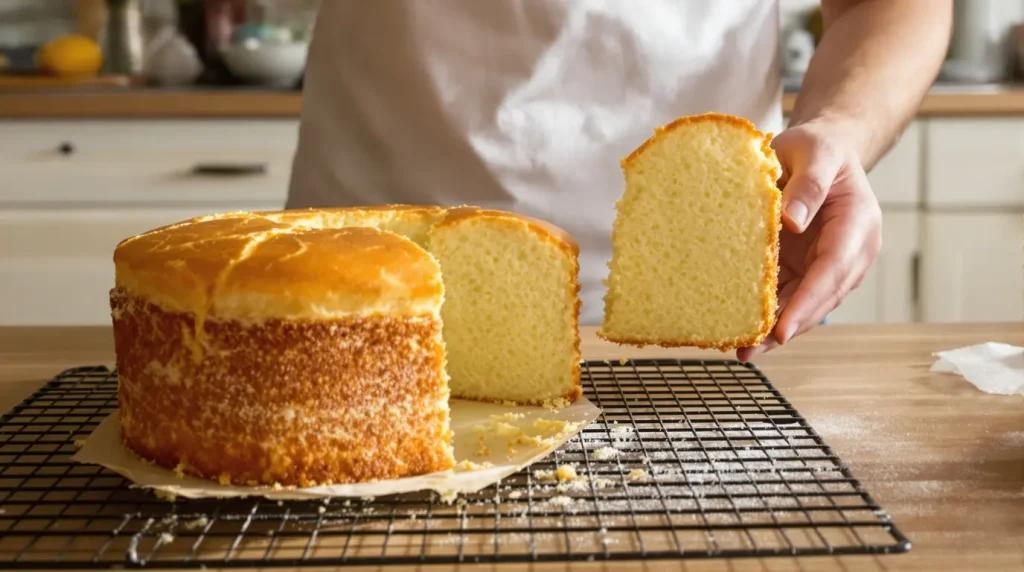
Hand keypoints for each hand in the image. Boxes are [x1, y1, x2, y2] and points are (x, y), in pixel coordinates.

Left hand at [737, 120, 881, 361]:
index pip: (835, 268)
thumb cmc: (817, 147)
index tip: (784, 327)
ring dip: (776, 330)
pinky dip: (768, 315)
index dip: (810, 301)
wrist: (819, 150)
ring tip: (744, 351)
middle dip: (789, 325)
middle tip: (753, 349)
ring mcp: (827, 264)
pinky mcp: (805, 269)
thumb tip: (793, 221)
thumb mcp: (814, 151)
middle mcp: (849, 251)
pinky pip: (789, 296)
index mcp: (857, 223)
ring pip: (805, 304)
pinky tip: (742, 331)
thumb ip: (808, 182)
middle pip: (821, 296)